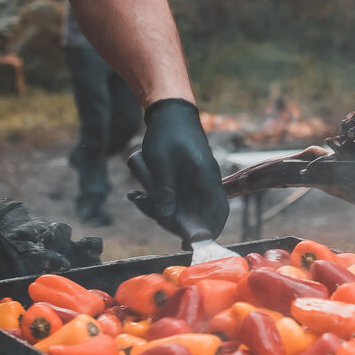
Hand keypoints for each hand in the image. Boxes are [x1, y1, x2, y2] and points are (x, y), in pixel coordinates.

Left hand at [129, 98, 228, 240]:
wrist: (170, 112)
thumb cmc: (168, 132)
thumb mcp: (161, 160)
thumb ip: (164, 190)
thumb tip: (166, 217)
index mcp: (207, 177)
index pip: (218, 213)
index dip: (208, 231)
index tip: (188, 242)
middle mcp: (204, 184)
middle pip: (196, 217)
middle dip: (170, 219)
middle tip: (145, 205)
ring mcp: (194, 184)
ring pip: (179, 210)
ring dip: (157, 208)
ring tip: (136, 196)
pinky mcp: (183, 183)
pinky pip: (170, 200)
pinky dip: (154, 200)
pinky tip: (136, 194)